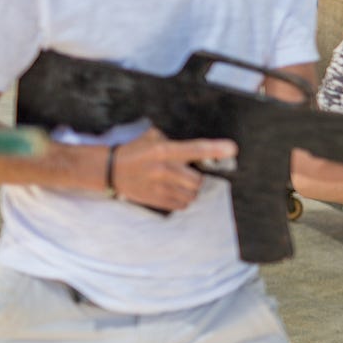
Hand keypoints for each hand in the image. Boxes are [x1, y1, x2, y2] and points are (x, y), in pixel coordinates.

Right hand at [111, 127, 235, 211]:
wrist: (110, 170)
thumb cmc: (136, 151)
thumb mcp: (154, 138)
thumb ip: (176, 142)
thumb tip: (202, 150)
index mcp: (165, 150)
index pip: (195, 149)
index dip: (215, 149)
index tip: (232, 149)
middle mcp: (165, 169)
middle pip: (198, 180)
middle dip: (195, 178)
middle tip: (185, 174)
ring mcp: (160, 186)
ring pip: (192, 194)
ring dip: (190, 190)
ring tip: (177, 183)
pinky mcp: (156, 200)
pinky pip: (182, 205)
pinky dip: (182, 200)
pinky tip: (172, 191)